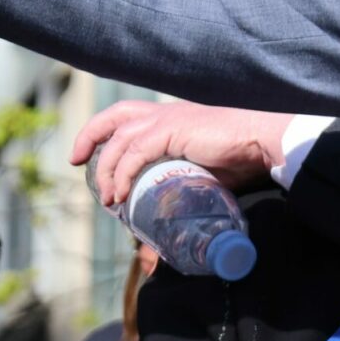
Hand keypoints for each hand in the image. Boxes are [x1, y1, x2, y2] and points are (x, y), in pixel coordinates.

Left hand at [70, 100, 293, 205]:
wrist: (263, 141)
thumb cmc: (244, 157)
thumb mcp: (205, 173)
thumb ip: (186, 188)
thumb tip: (168, 227)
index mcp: (174, 118)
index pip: (130, 116)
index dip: (104, 130)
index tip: (86, 154)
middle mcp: (167, 113)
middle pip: (116, 115)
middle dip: (90, 135)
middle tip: (75, 160)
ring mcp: (168, 119)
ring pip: (120, 138)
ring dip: (108, 169)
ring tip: (109, 198)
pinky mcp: (172, 129)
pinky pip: (135, 151)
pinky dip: (123, 173)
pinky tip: (122, 193)